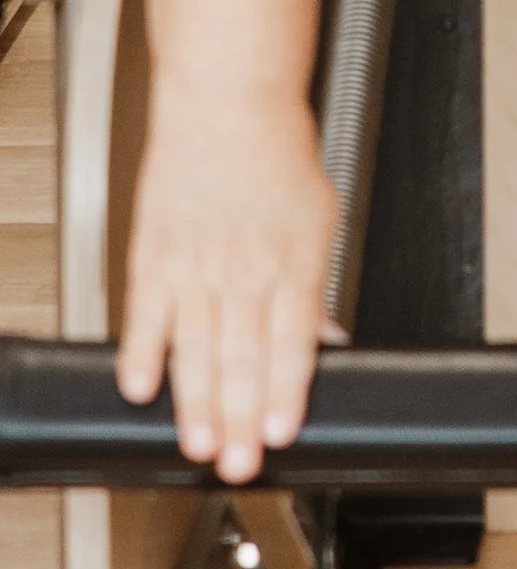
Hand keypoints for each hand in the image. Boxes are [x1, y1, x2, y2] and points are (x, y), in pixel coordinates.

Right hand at [116, 91, 337, 482]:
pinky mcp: (155, 254)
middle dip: (242, 418)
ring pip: (196, 348)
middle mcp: (244, 268)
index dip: (287, 393)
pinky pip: (146, 313)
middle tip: (239, 465)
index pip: (292, 342)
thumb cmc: (277, 159)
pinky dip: (142, 352)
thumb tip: (322, 343)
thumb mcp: (318, 222)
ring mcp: (196, 264)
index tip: (282, 433)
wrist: (227, 104)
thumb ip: (314, 289)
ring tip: (200, 444)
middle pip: (244, 357)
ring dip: (197, 402)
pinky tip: (141, 389)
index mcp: (293, 262)